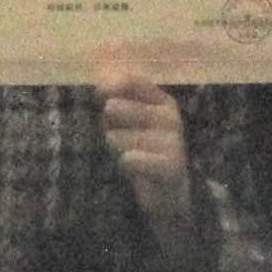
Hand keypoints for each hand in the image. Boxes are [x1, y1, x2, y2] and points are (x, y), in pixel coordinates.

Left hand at [97, 71, 195, 245]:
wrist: (168, 189)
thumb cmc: (143, 149)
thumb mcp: (129, 122)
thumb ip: (115, 101)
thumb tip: (99, 84)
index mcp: (162, 101)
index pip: (132, 82)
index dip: (109, 86)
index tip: (98, 96)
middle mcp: (171, 117)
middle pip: (115, 108)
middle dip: (106, 124)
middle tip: (115, 136)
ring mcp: (173, 141)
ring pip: (117, 136)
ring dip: (114, 146)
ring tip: (126, 153)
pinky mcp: (171, 165)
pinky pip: (131, 158)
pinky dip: (125, 161)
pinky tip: (131, 164)